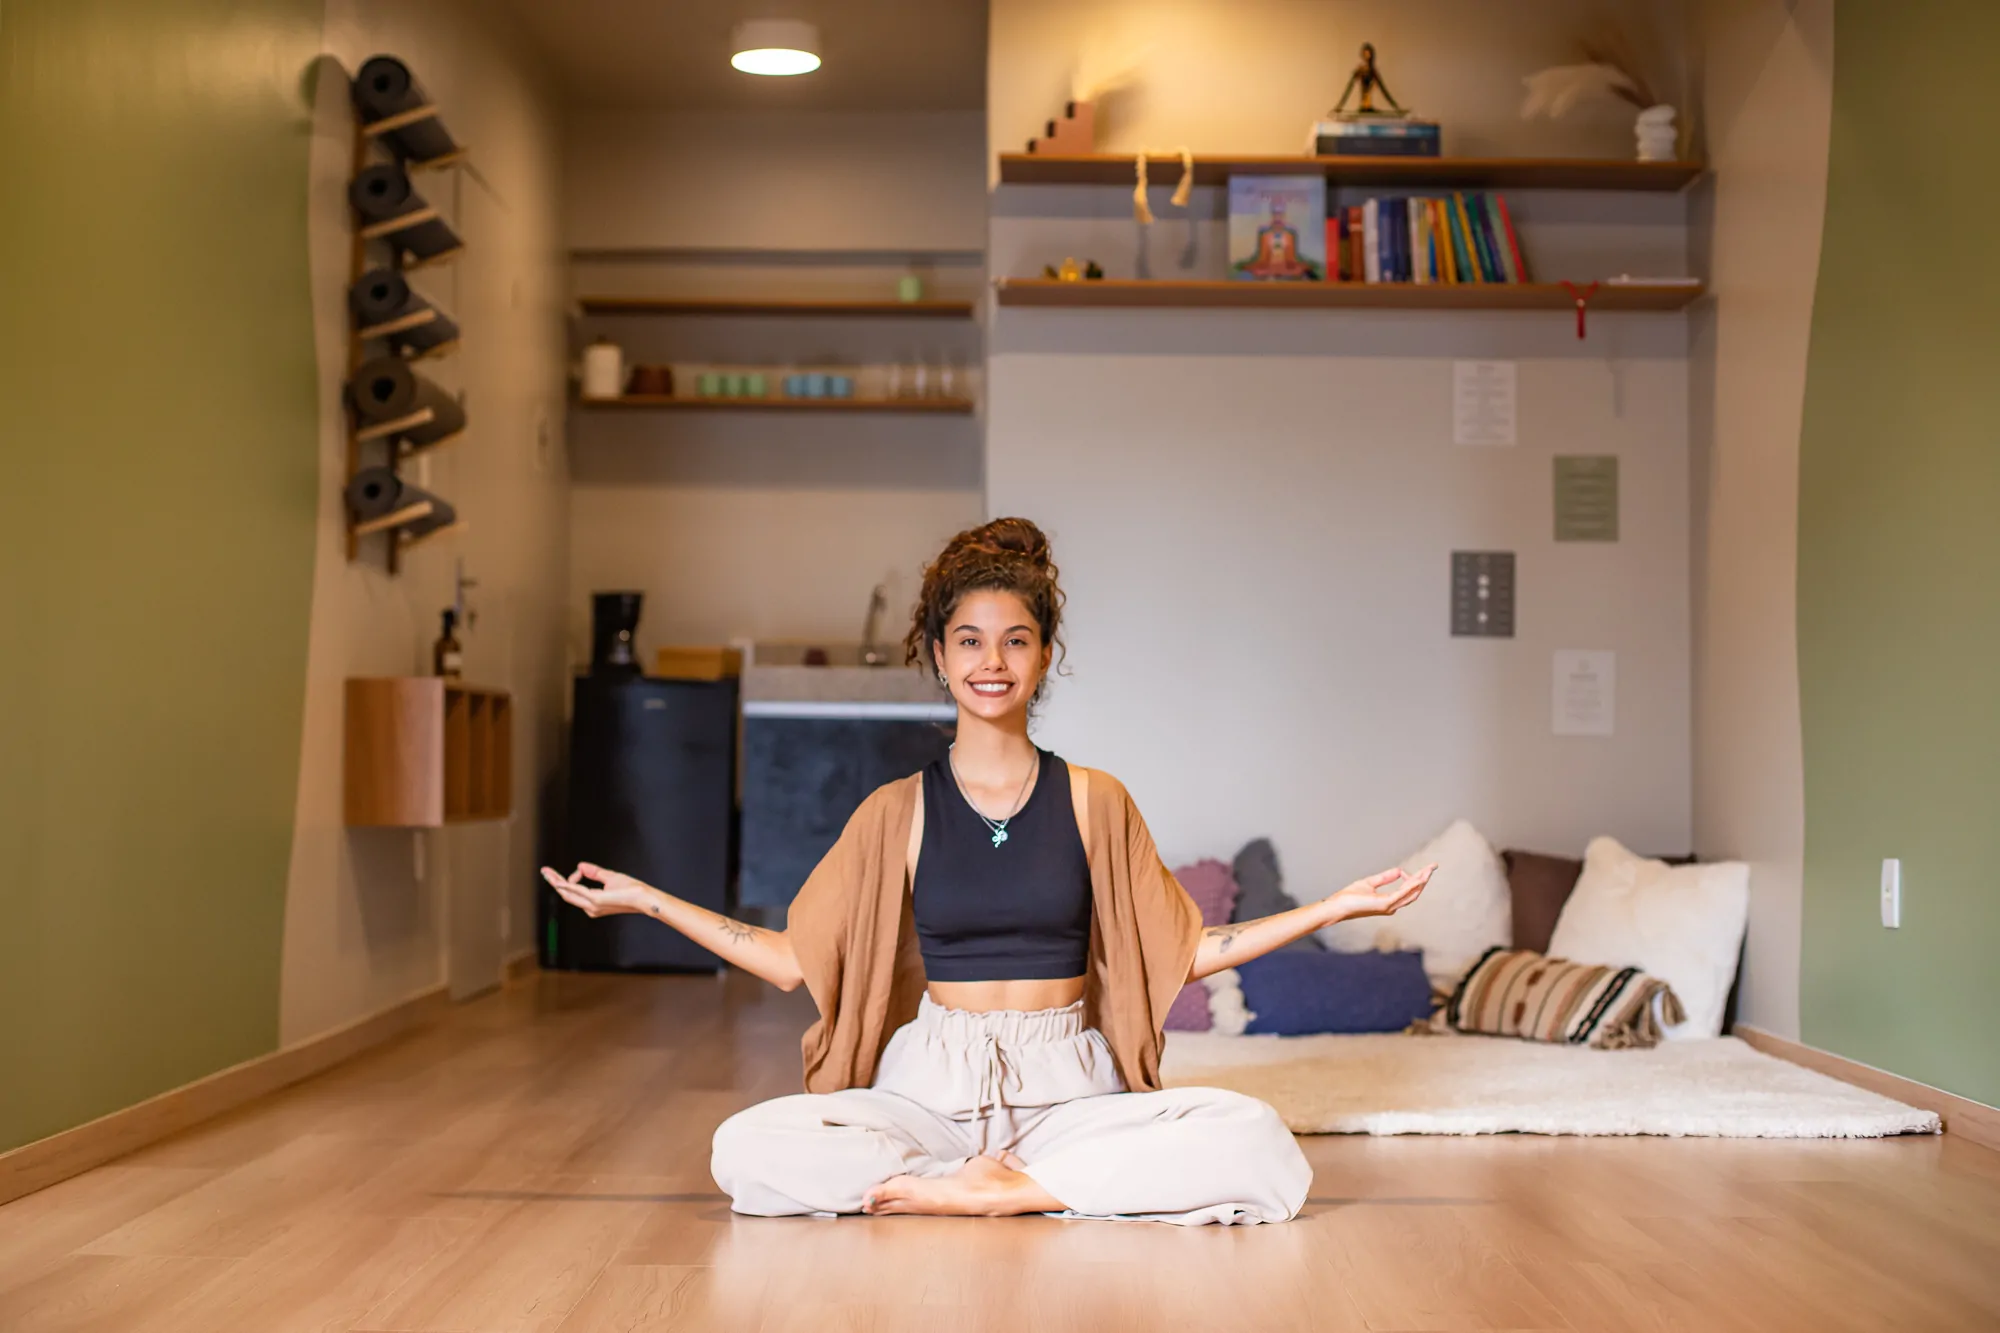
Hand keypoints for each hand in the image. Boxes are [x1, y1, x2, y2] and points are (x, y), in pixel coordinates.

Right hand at [539, 862, 654, 918]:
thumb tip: (580, 865)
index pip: (573, 892)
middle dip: (554, 882)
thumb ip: (594, 872)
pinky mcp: (595, 900)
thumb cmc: (632, 890)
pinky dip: (566, 885)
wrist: (644, 898)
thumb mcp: (610, 877)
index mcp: (593, 904)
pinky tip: (558, 880)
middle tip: (545, 871)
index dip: (565, 881)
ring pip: (568, 893)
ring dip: (557, 882)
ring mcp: (592, 906)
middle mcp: (590, 908)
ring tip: (548, 873)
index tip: (568, 870)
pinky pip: (577, 891)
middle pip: (566, 894)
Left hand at [1323, 863, 1435, 921]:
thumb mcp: (1370, 883)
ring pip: (1411, 893)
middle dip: (1424, 879)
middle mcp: (1392, 906)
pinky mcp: (1385, 904)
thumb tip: (1399, 870)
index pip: (1408, 889)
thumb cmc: (1350, 897)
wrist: (1338, 906)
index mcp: (1389, 902)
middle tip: (1433, 867)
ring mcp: (1390, 906)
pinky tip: (1418, 878)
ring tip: (1429, 870)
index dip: (1418, 879)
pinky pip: (1402, 893)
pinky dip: (1411, 885)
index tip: (1425, 868)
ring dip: (1421, 881)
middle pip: (1414, 891)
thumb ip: (1385, 877)